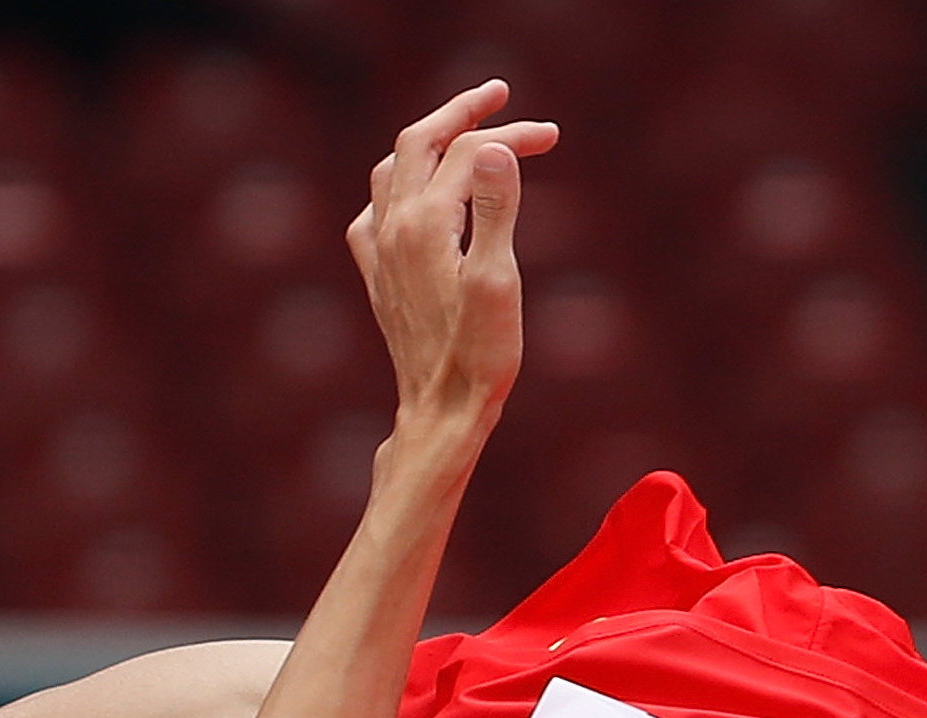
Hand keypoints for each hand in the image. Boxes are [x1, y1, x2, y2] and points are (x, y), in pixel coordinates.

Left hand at [344, 82, 559, 428]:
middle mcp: (393, 226)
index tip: (552, 136)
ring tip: (461, 136)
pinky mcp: (378, 276)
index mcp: (426, 222)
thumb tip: (497, 148)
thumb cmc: (480, 356)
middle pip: (419, 142)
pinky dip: (399, 188)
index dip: (511, 134)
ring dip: (428, 143)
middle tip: (500, 96)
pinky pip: (375, 211)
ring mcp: (380, 250)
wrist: (441, 412)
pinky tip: (413, 202)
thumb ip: (497, 209)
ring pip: (393, 169)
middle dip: (460, 113)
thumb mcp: (500, 281)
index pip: (468, 152)